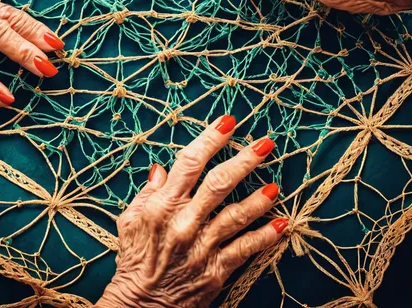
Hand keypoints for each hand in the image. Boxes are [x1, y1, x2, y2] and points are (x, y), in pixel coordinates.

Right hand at [96, 115, 286, 307]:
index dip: (210, 139)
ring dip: (258, 200)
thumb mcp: (129, 220)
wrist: (140, 305)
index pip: (189, 163)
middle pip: (218, 184)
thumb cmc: (134, 258)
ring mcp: (203, 246)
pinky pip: (245, 250)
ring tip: (276, 185)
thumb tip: (162, 168)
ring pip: (236, 216)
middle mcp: (185, 222)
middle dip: (244, 160)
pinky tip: (282, 224)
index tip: (228, 122)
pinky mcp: (216, 270)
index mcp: (163, 205)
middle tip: (265, 144)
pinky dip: (264, 237)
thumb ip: (147, 192)